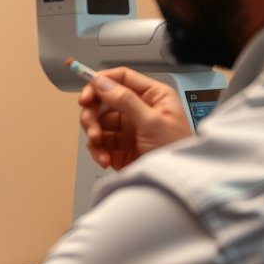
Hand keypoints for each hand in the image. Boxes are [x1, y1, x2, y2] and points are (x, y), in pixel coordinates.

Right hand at [78, 67, 192, 169]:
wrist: (176, 184)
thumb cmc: (176, 150)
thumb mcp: (152, 122)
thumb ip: (126, 100)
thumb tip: (102, 83)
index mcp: (152, 96)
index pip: (122, 78)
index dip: (101, 83)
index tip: (86, 96)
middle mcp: (138, 109)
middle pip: (104, 101)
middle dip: (93, 114)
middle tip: (91, 127)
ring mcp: (128, 129)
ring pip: (98, 122)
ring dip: (93, 134)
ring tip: (98, 146)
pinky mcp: (120, 148)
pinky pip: (100, 143)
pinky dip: (97, 150)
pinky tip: (104, 159)